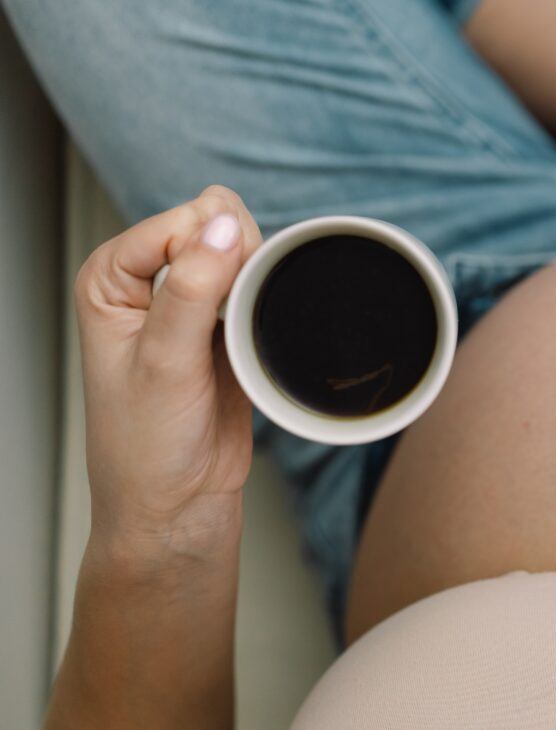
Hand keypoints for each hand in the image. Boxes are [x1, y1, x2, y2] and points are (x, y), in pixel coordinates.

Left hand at [75, 186, 262, 550]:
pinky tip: (258, 342)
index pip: (176, 224)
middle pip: (214, 230)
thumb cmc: (147, 448)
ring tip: (238, 343)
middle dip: (237, 268)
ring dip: (258, 290)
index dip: (208, 253)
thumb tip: (224, 224)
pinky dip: (272, 308)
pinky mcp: (226, 330)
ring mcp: (189, 306)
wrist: (180, 506)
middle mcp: (146, 285)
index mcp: (109, 279)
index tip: (213, 308)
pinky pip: (262, 292)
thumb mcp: (165, 364)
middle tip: (226, 329)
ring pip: (245, 258)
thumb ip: (191, 289)